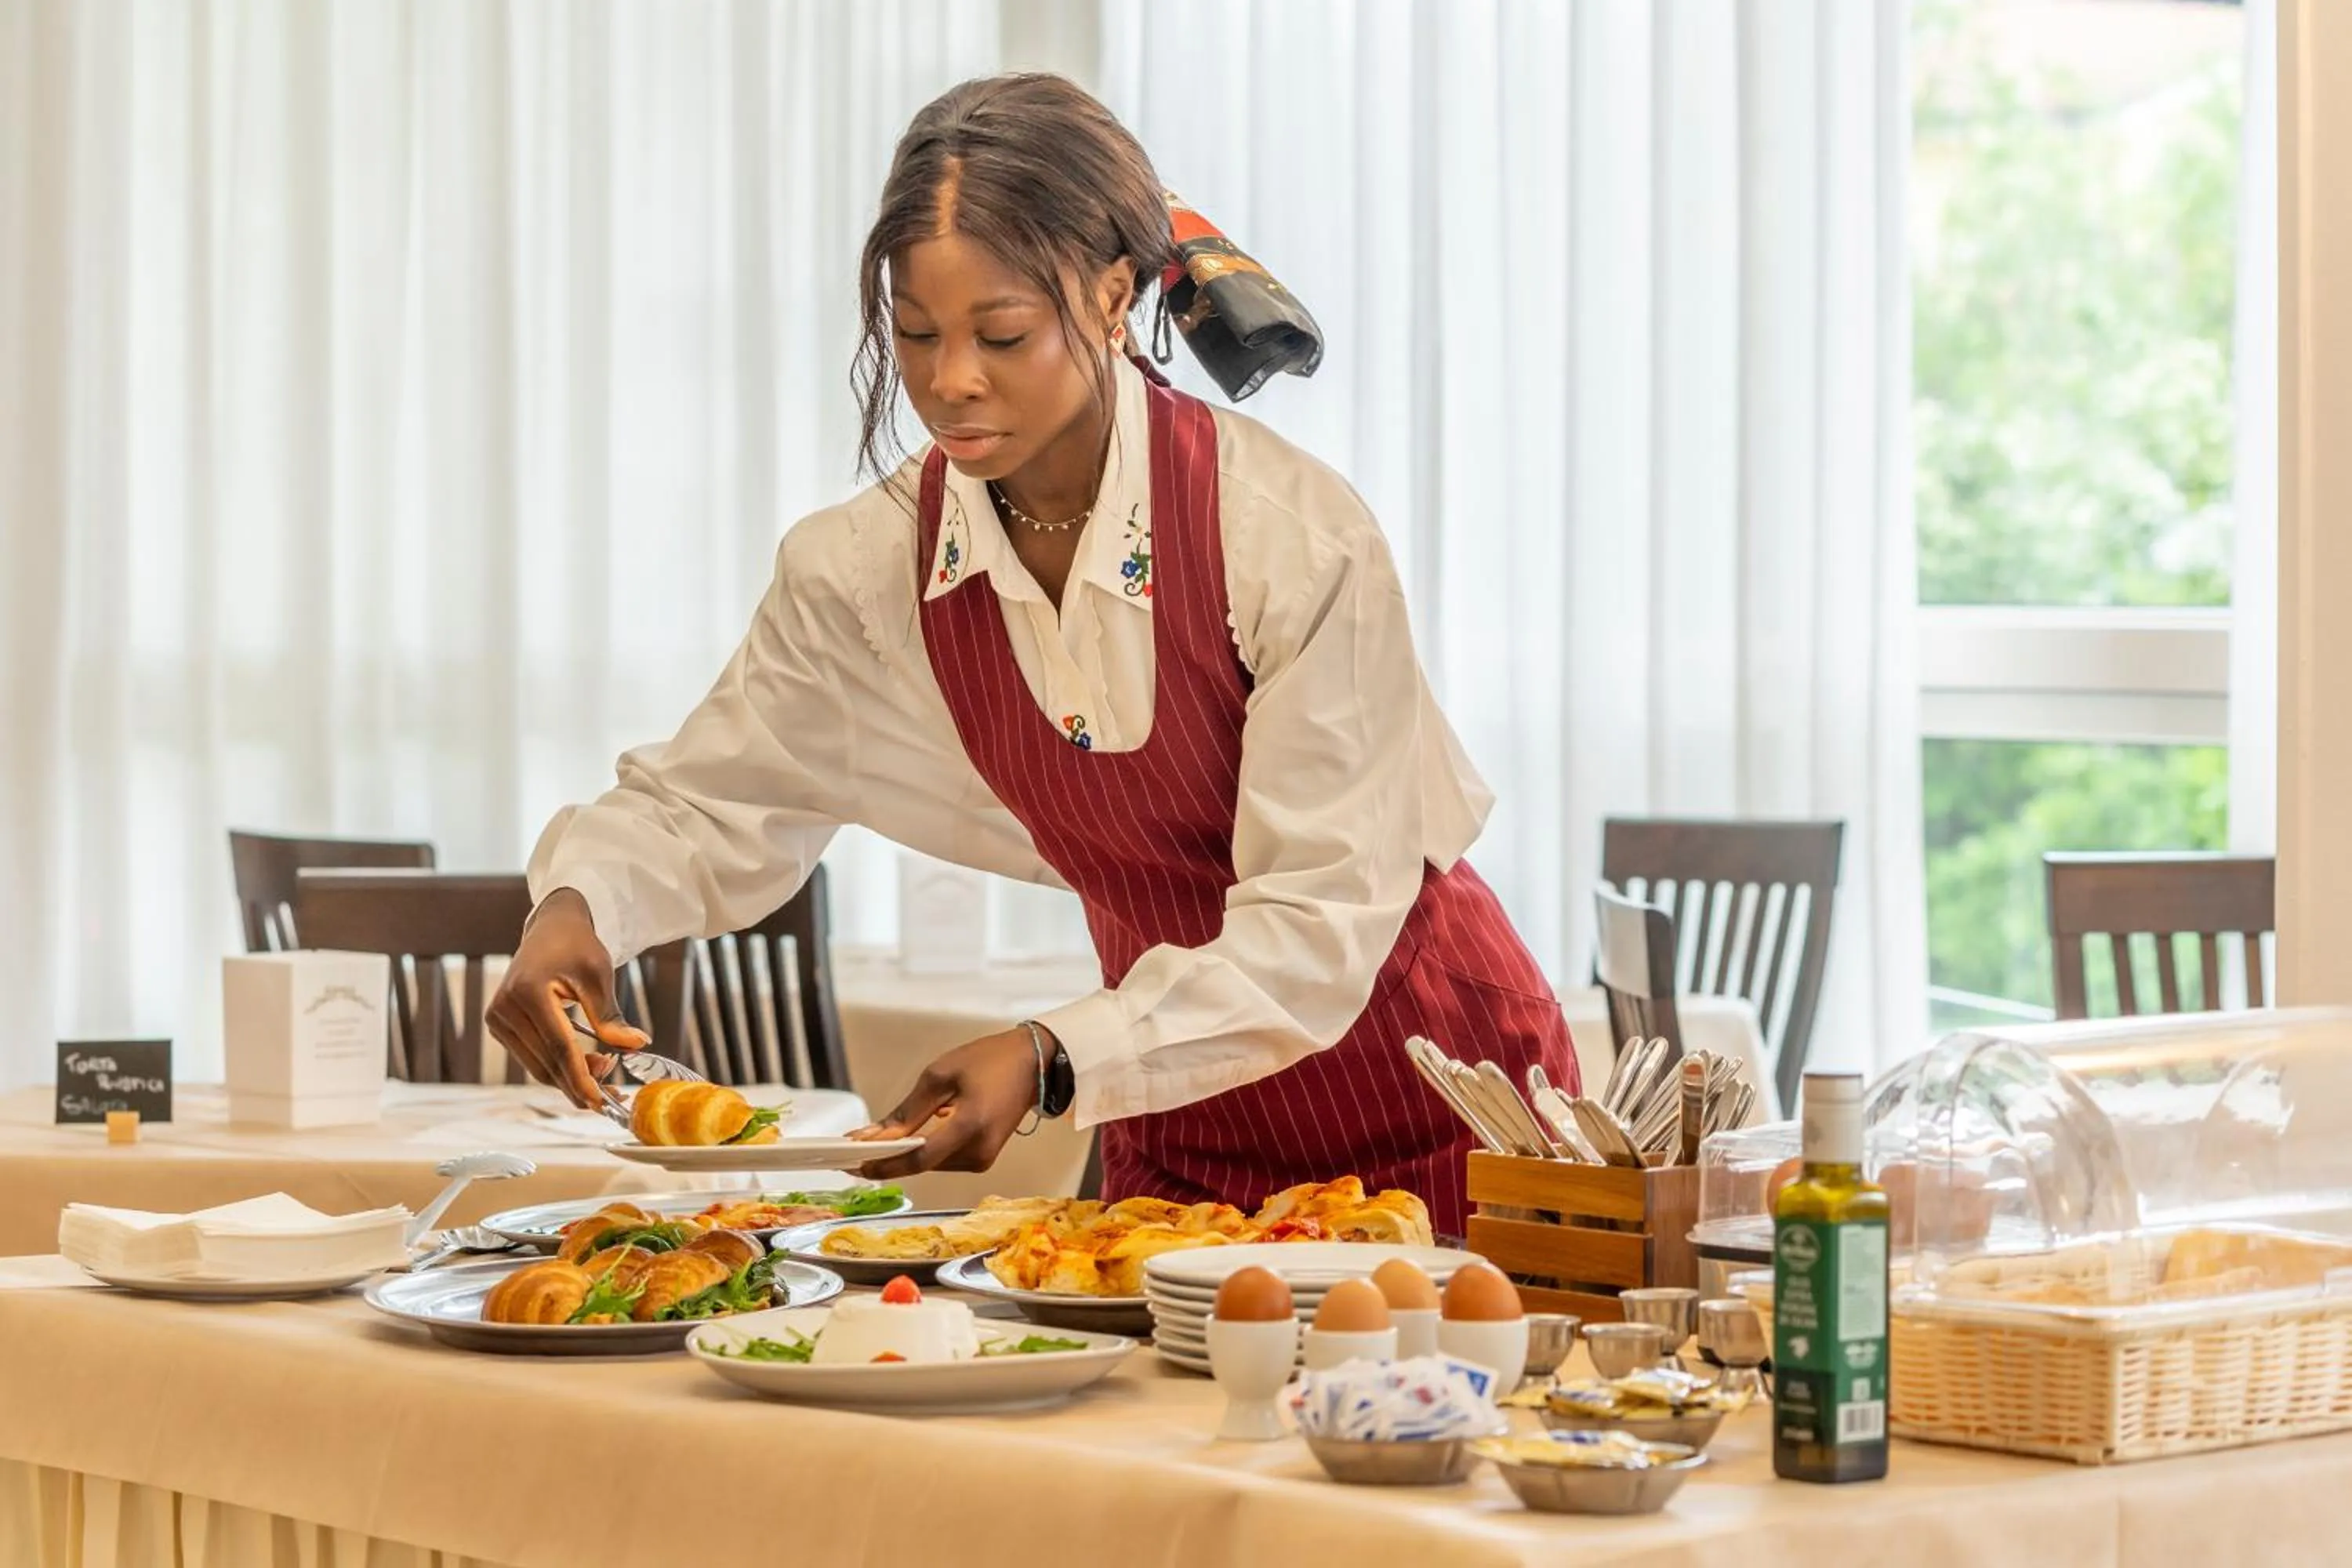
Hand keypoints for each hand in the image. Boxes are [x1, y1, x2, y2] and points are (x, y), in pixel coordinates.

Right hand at [486, 888, 649, 1108]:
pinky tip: (583, 1064)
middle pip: (546, 1062)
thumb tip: (637, 1046)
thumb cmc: (577, 948)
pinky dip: (556, 1066)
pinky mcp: (498, 1024)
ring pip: (537, 1065)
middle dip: (579, 1083)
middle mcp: (504, 1007)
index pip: (559, 1047)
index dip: (581, 1078)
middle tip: (612, 1094)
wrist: (550, 929)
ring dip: (569, 1077)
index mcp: (529, 992)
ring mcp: (497, 1017)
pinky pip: (530, 1057)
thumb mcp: (598, 977)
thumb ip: (611, 1016)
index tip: (601, 1101)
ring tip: (604, 1070)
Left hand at [849, 1027, 1045, 1179]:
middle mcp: (979, 1152)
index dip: (884, 1165)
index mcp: (970, 1128)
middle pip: (922, 1165)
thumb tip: (875, 1136)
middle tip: (856, 1148)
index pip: (917, 1159)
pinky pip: (944, 1159)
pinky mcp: (984, 1157)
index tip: (854, 1163)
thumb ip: (908, 1111)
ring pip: (931, 1164)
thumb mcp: (940, 1075)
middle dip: (888, 1157)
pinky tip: (909, 1137)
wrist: (1032, 1063)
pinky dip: (924, 1150)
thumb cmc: (988, 1061)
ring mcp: (984, 1158)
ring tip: (877, 1141)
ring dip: (904, 1153)